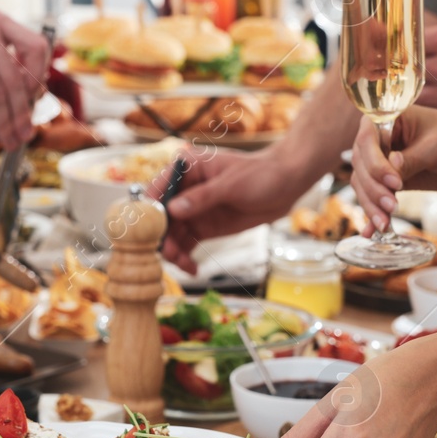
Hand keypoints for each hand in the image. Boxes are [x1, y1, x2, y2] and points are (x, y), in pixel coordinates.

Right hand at [151, 147, 317, 272]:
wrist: (286, 186)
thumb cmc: (260, 174)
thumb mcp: (231, 185)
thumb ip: (202, 198)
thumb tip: (173, 210)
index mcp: (186, 169)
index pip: (158, 189)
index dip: (151, 211)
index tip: (151, 231)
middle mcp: (183, 190)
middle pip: (162, 217)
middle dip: (162, 237)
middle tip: (169, 254)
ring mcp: (192, 210)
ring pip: (172, 234)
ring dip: (173, 251)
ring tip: (183, 264)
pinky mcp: (203, 227)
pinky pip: (186, 244)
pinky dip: (185, 257)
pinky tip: (191, 268)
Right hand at [351, 110, 436, 230]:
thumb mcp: (434, 147)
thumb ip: (410, 161)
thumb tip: (390, 171)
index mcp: (387, 120)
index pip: (367, 140)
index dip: (375, 163)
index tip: (395, 182)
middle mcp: (380, 140)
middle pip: (361, 166)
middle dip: (373, 189)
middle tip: (392, 206)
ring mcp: (384, 161)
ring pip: (364, 184)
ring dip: (371, 205)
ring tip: (385, 223)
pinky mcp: (392, 181)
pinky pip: (377, 196)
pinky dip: (374, 213)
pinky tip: (372, 231)